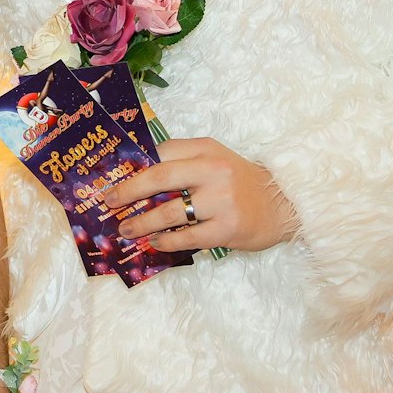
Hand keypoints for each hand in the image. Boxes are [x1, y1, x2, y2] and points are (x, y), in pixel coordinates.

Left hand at [103, 137, 296, 254]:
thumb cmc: (240, 182)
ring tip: (126, 229)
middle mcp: (213, 171)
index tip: (112, 176)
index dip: (134, 164)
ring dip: (142, 222)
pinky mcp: (227, 229)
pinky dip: (166, 241)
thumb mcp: (214, 160)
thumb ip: (183, 162)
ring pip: (170, 212)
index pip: (162, 151)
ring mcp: (221, 201)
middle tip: (110, 202)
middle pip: (160, 177)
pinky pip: (187, 237)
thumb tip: (136, 174)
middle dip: (129, 191)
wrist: (282, 204)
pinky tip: (155, 242)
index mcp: (206, 149)